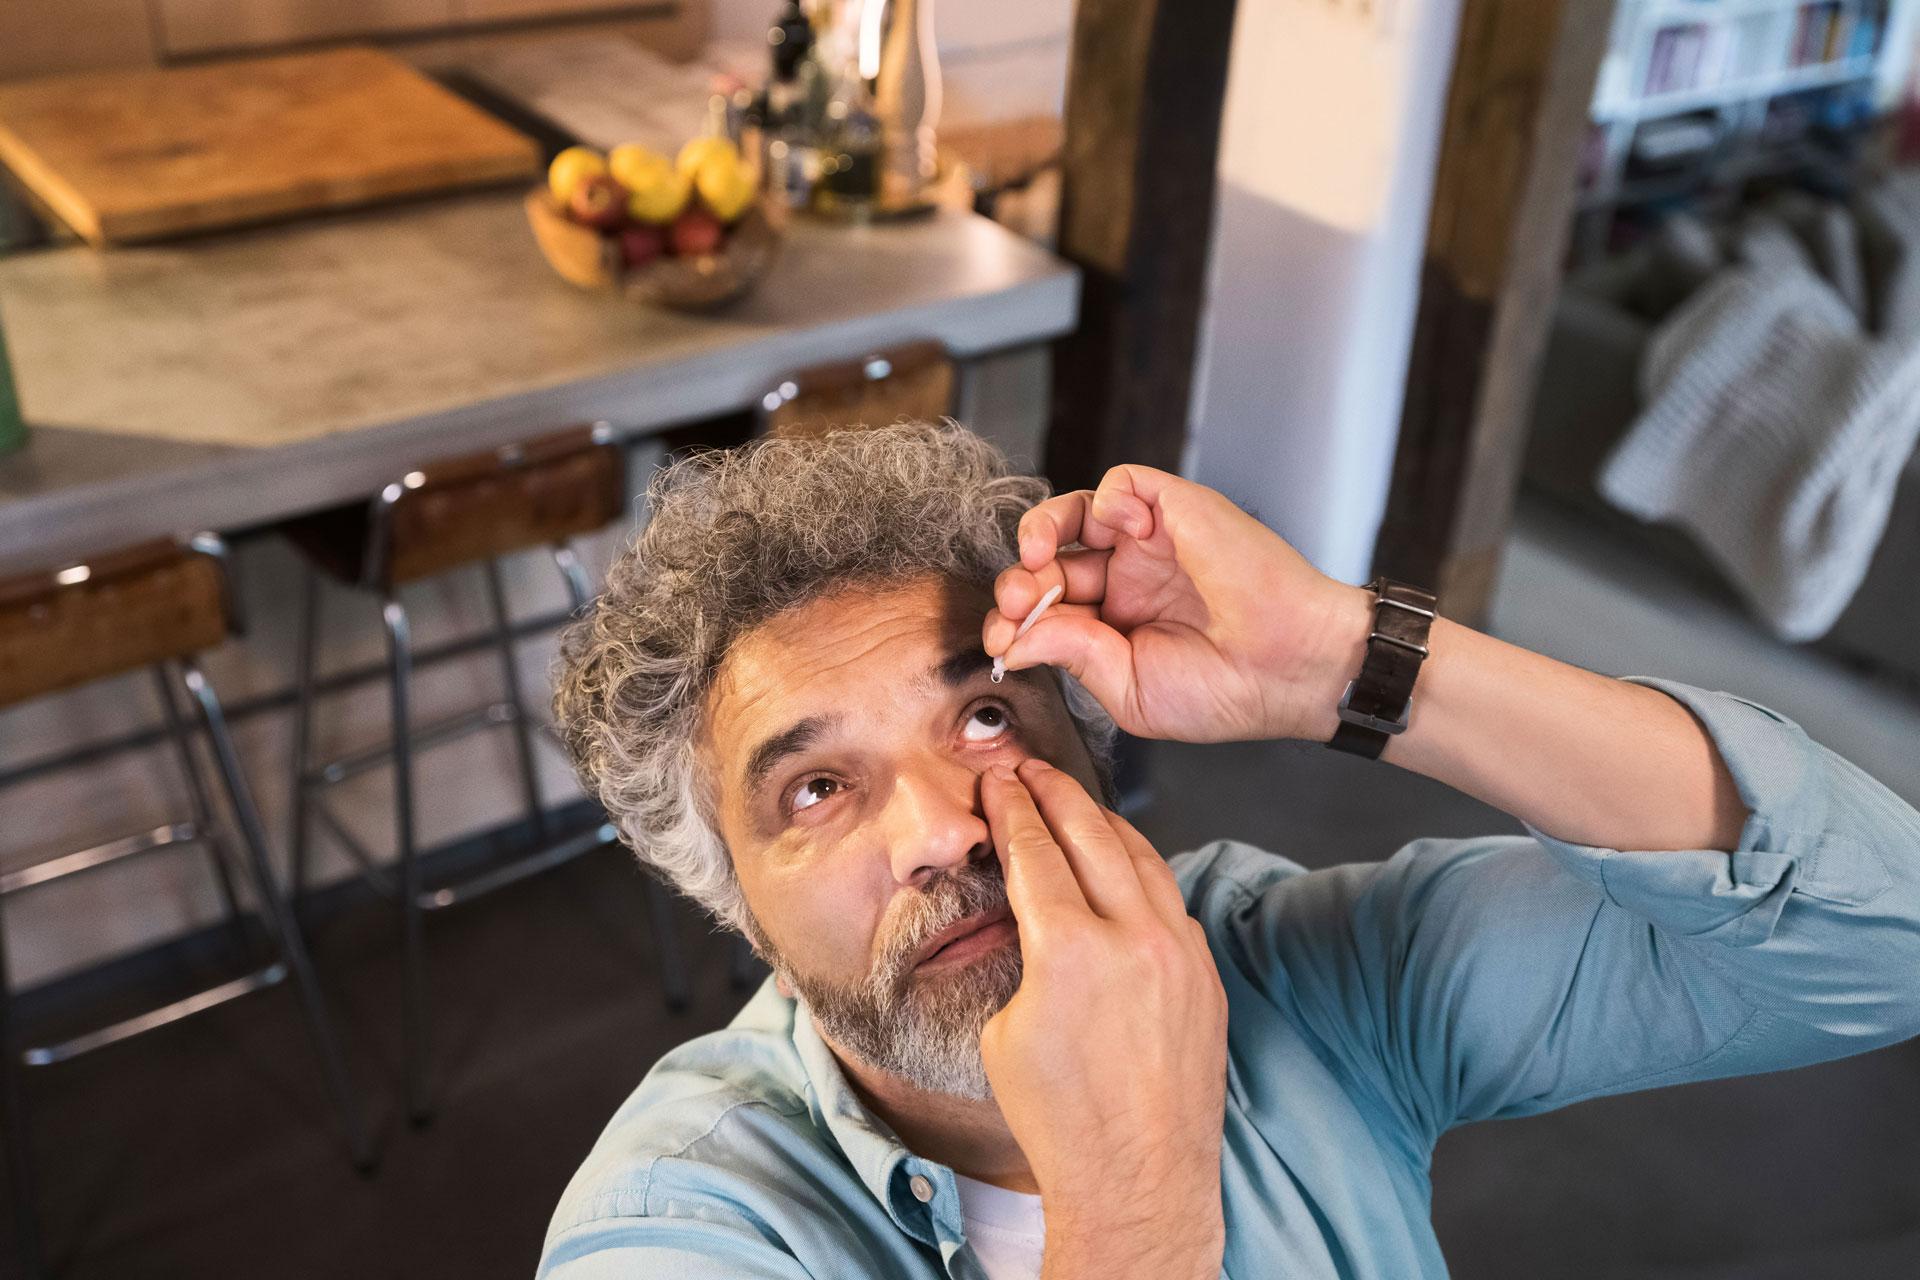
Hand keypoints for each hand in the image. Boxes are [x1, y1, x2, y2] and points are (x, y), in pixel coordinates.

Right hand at [979, 757, 1226, 1279]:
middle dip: (1054, 793)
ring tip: (1076, 801)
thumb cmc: (1059, 1118)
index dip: (1011, 809)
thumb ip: (1026, 956)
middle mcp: (1133, 940)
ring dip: (1103, 822)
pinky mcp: (1205, 977)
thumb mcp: (1006, 1027)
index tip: (997, 781)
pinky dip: (1141, 873)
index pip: (1035, 852)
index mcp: (1070, 951)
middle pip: (1091, 835)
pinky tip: (1124, 866)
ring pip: (1143, 859)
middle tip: (1029, 769)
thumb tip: (1035, 917)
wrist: (1137, 1177)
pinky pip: (1171, 902)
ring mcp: (1180, 955)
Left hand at [982, 465, 1369, 742]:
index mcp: (1116, 625)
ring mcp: (1151, 543)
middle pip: (1050, 561)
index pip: (1048, 610)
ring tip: (1035, 556)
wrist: (1292, 668)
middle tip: (1018, 605)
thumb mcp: (1129, 690)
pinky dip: (1106, 501)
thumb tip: (1014, 638)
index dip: (1017, 620)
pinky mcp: (1177, 509)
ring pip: (1075, 513)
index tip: (1004, 641)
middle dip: (1021, 583)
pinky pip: (1123, 484)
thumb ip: (1072, 655)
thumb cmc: (1226, 691)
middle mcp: (1128, 580)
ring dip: (1040, 530)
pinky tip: (1118, 534)